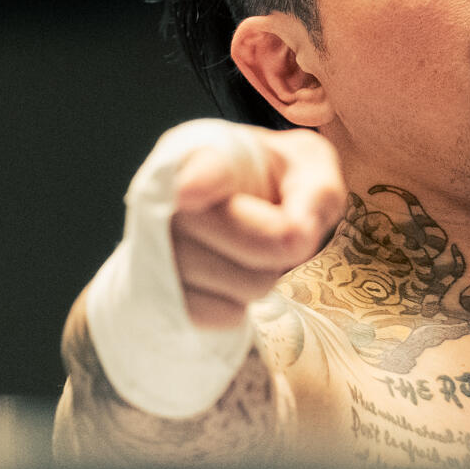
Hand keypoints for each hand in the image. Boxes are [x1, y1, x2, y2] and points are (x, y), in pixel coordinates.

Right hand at [168, 127, 344, 327]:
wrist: (226, 216)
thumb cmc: (271, 183)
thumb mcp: (307, 169)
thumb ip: (317, 190)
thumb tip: (299, 231)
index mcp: (204, 153)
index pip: (204, 168)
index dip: (202, 180)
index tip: (191, 190)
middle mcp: (166, 199)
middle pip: (255, 243)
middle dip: (284, 245)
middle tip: (276, 227)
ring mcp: (153, 250)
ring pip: (247, 285)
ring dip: (264, 274)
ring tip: (246, 249)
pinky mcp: (158, 296)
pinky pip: (225, 315)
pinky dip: (239, 303)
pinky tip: (227, 274)